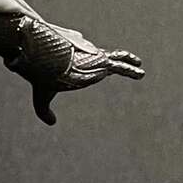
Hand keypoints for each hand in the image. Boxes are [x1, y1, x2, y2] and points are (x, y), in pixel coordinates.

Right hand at [6, 18, 144, 125]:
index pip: (89, 69)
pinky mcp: (102, 62)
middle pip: (103, 62)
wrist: (46, 59)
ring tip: (139, 65)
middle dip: (112, 63)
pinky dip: (130, 67)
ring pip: (115, 60)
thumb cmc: (43, 75)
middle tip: (117, 67)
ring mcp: (95, 60)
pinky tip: (140, 72)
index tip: (102, 74)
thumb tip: (52, 123)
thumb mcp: (43, 96)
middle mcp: (86, 61)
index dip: (95, 71)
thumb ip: (44, 111)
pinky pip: (120, 64)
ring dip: (127, 63)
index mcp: (74, 67)